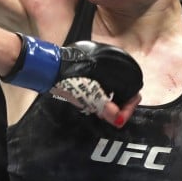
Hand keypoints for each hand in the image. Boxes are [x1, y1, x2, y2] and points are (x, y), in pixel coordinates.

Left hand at [1, 36, 142, 125]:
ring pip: (112, 87)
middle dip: (118, 105)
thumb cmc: (69, 77)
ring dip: (109, 101)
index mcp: (117, 62)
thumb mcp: (89, 95)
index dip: (129, 106)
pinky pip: (101, 83)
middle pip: (124, 88)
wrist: (48, 67)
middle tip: (109, 117)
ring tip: (99, 112)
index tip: (119, 119)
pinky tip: (92, 103)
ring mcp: (100, 62)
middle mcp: (111, 60)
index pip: (134, 86)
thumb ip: (105, 107)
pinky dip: (100, 95)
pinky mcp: (89, 66)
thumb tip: (119, 120)